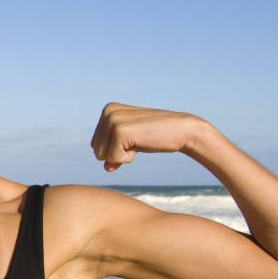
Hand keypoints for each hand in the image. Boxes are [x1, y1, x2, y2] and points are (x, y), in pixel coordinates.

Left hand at [90, 102, 208, 171]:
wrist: (181, 131)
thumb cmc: (155, 136)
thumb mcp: (129, 142)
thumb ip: (113, 152)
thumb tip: (106, 168)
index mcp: (107, 110)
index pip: (96, 145)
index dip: (115, 149)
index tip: (134, 138)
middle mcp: (107, 112)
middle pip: (97, 151)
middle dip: (117, 153)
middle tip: (138, 140)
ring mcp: (113, 120)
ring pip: (103, 156)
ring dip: (122, 156)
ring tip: (139, 141)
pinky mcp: (120, 131)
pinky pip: (113, 159)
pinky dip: (128, 158)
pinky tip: (141, 144)